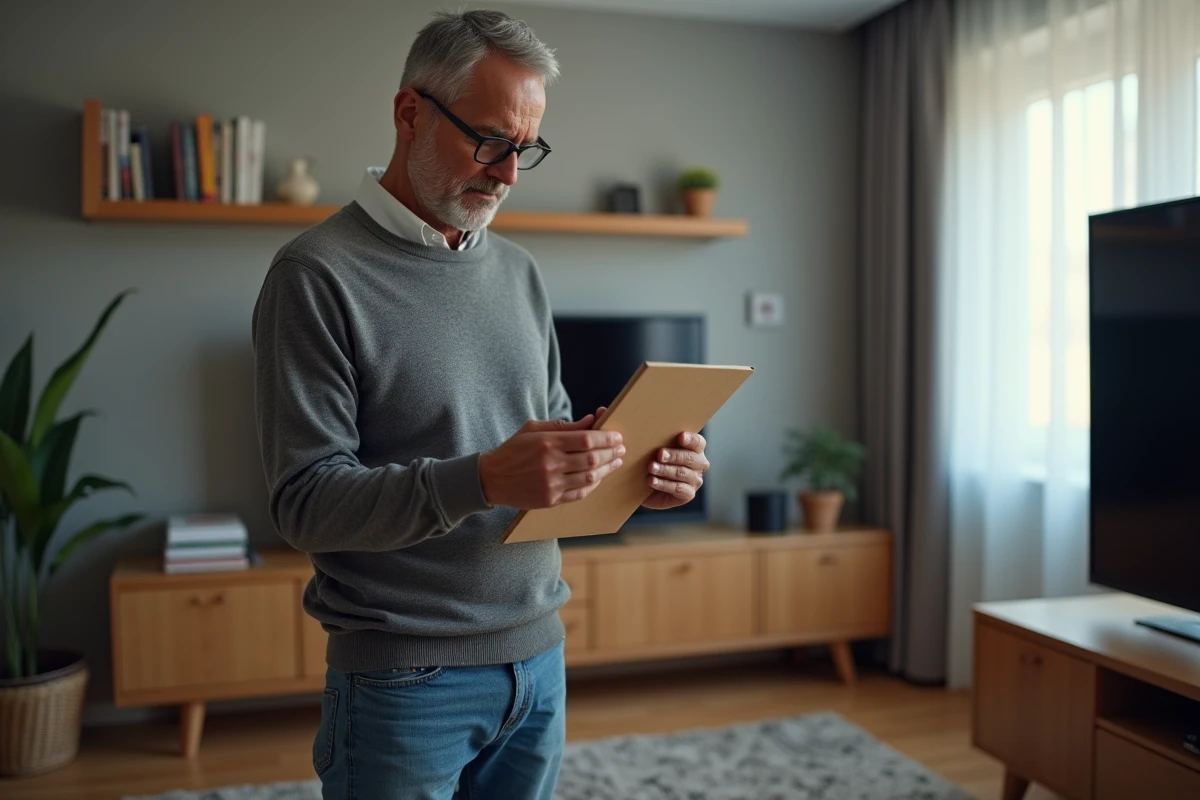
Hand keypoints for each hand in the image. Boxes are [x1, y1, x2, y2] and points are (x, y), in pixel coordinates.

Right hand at [479, 408, 622, 508]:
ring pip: (589, 477)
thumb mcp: (534, 429)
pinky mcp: (550, 500)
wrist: (491, 478)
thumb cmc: (514, 449)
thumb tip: (591, 420)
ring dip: (606, 469)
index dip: (606, 438)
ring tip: (615, 462)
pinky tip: (599, 477)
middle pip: (591, 459)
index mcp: (547, 443)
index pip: (586, 439)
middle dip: (610, 453)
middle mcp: (550, 464)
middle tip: (621, 449)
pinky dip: (592, 485)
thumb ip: (564, 426)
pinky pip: (579, 493)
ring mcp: (551, 484)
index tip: (617, 436)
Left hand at [642, 431, 708, 509]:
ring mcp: (695, 480)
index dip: (690, 439)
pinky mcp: (688, 494)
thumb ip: (662, 443)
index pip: (698, 442)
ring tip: (651, 467)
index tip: (680, 437)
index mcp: (696, 449)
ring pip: (682, 473)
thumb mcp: (658, 451)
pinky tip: (652, 481)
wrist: (646, 488)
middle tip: (659, 454)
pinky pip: (678, 488)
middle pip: (690, 458)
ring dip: (665, 470)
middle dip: (674, 455)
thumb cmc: (655, 462)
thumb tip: (651, 436)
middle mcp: (699, 464)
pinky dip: (663, 484)